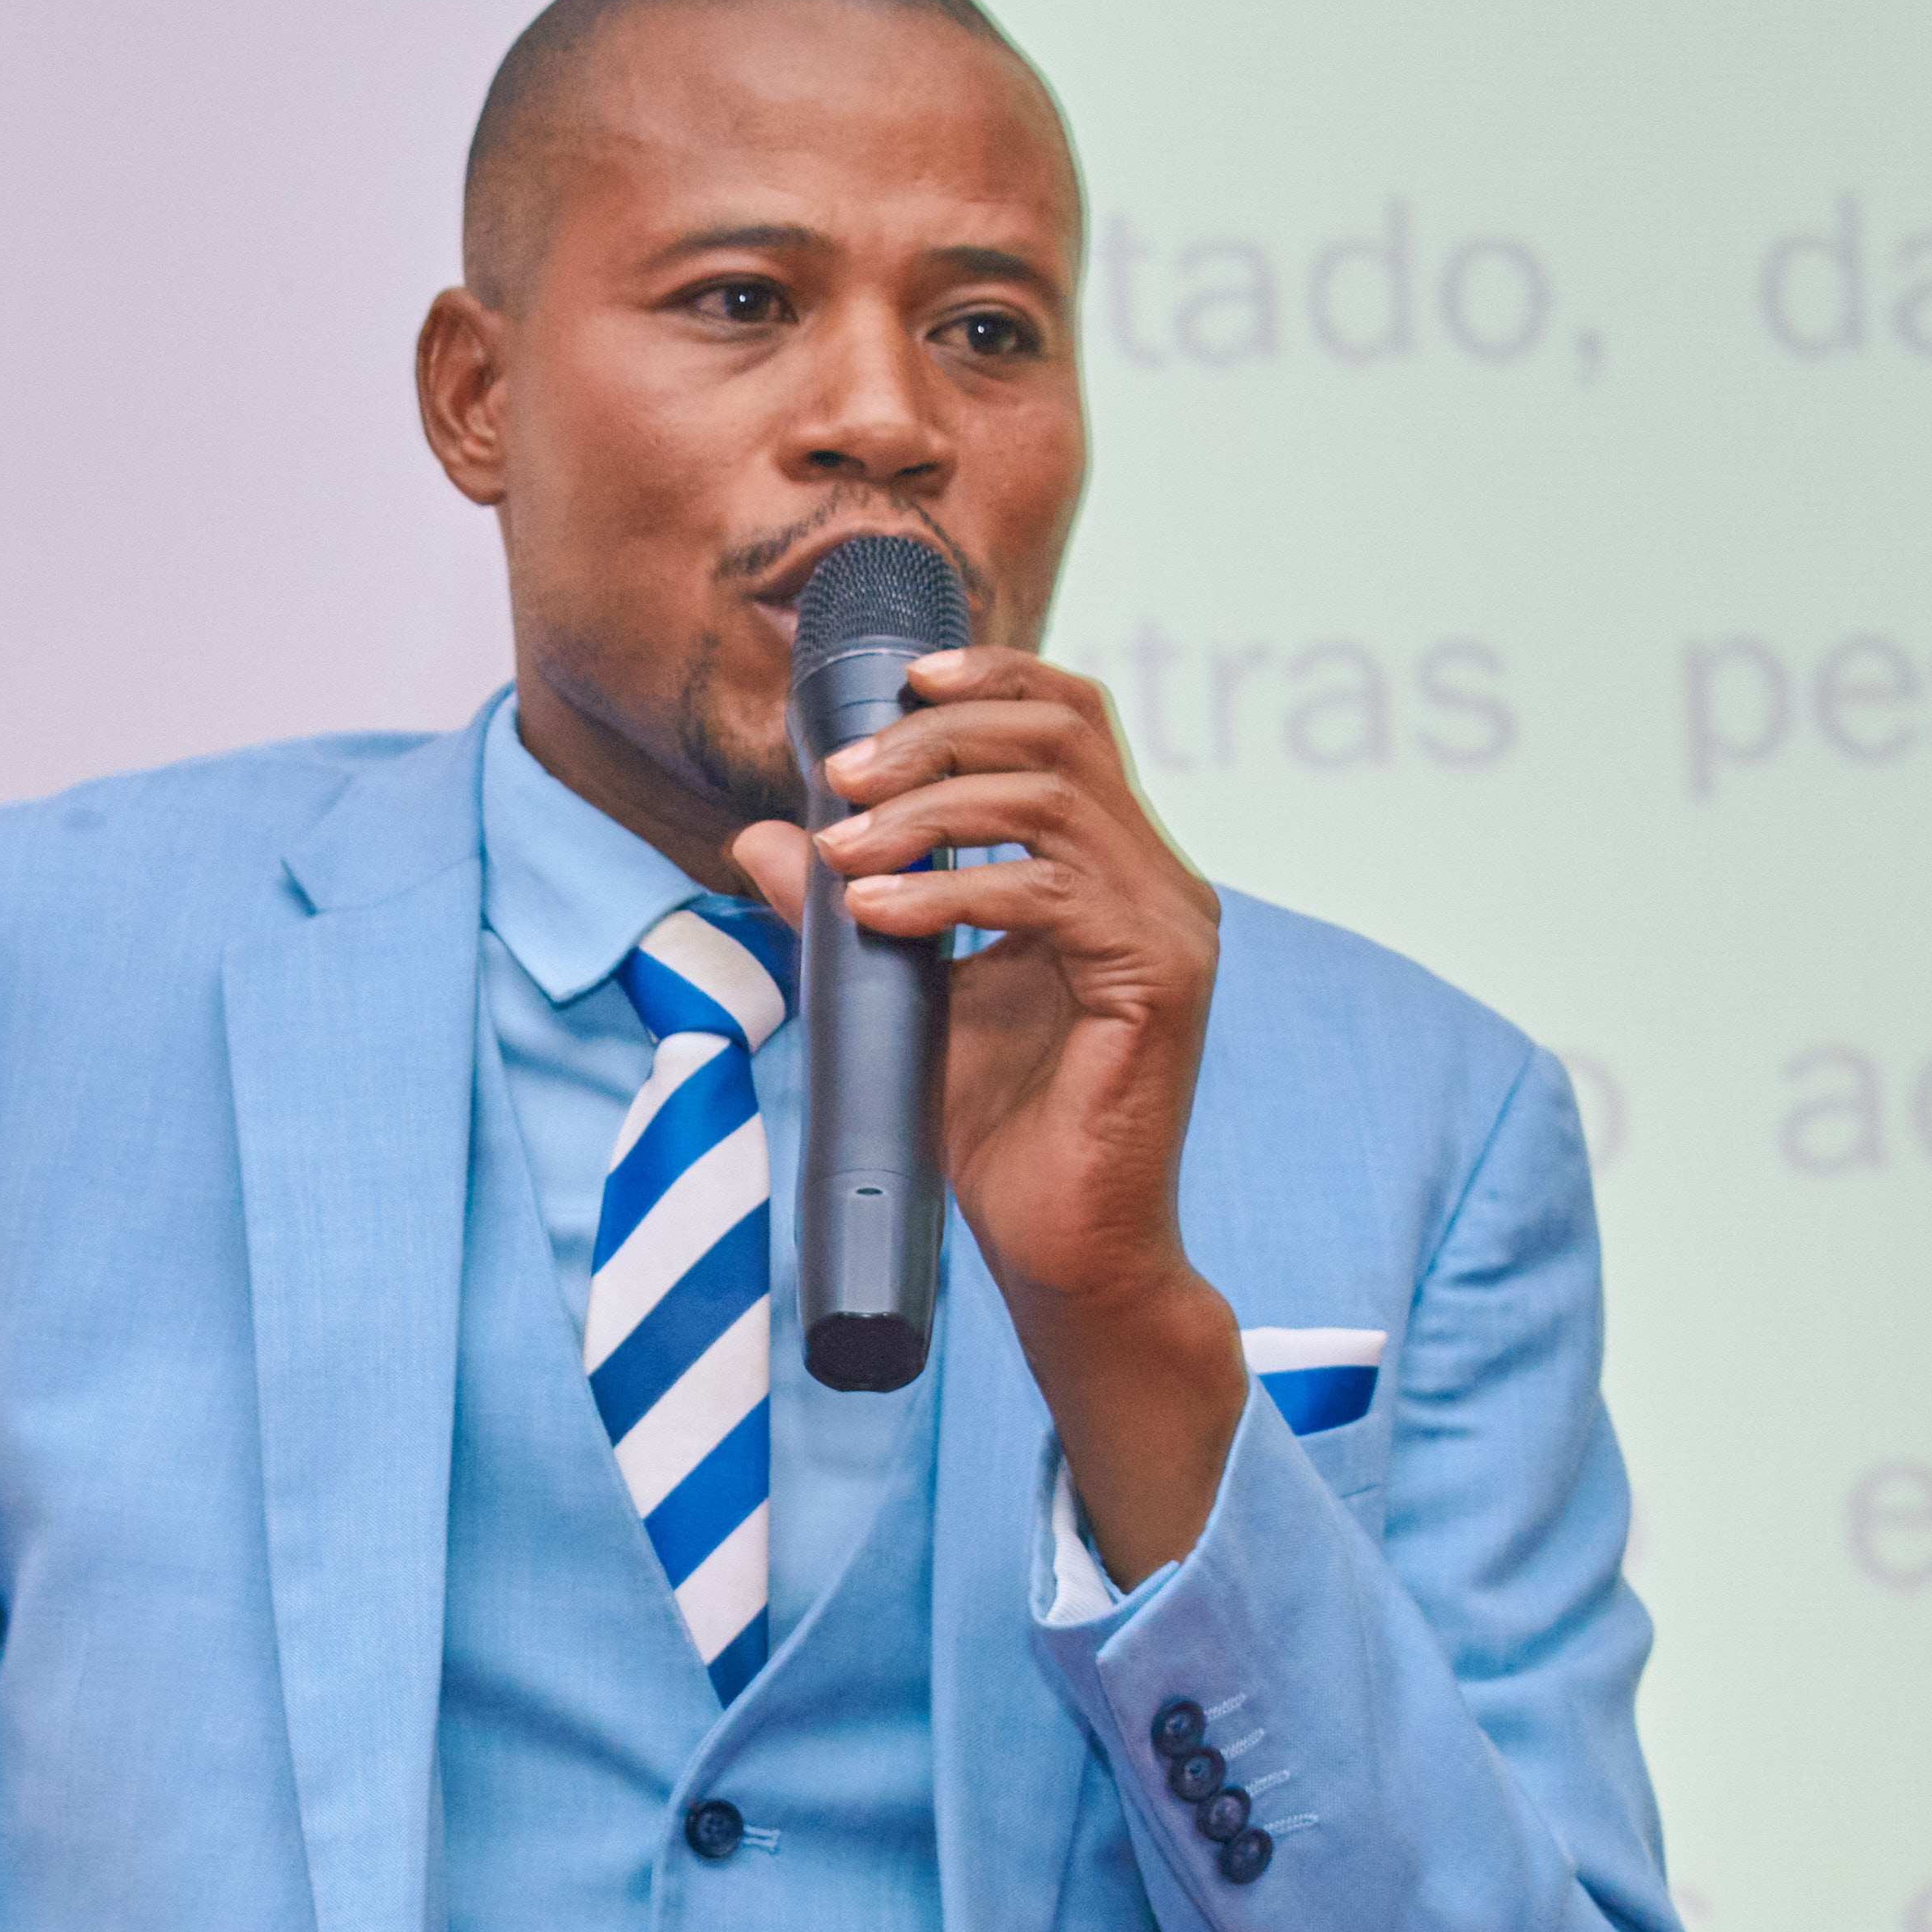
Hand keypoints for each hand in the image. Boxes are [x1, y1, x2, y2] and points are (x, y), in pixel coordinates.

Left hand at [731, 648, 1245, 1582]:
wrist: (1063, 1252)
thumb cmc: (1000, 1134)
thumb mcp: (906, 995)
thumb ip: (849, 907)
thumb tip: (760, 838)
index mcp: (1119, 871)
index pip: (1074, 720)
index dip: (991, 679)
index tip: (894, 686)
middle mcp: (1162, 884)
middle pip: (1065, 731)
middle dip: (941, 734)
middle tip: (842, 777)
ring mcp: (1170, 929)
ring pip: (1053, 800)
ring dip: (929, 811)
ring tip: (841, 854)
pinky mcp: (1159, 982)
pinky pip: (1048, 894)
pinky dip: (949, 889)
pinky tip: (877, 910)